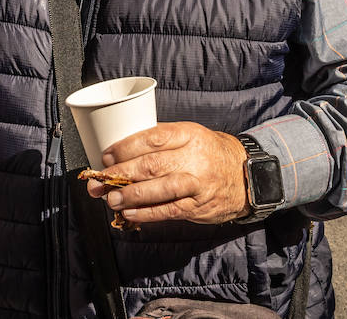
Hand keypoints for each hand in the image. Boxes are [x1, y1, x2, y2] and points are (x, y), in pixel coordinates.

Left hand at [87, 122, 249, 225]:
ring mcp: (198, 183)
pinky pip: (169, 210)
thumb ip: (160, 141)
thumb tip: (119, 151)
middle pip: (152, 164)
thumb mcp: (190, 136)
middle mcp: (194, 157)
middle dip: (121, 173)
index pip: (153, 137)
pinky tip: (129, 213)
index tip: (107, 155)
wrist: (245, 176)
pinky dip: (147, 213)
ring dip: (131, 195)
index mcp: (189, 134)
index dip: (126, 147)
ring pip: (161, 188)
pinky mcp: (198, 206)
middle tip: (101, 179)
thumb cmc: (208, 153)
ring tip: (111, 198)